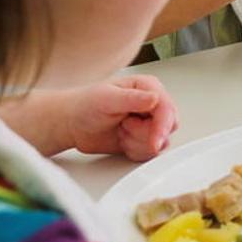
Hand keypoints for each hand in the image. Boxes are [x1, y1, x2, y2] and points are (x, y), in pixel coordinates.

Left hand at [63, 75, 178, 161]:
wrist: (73, 123)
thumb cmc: (86, 105)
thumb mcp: (106, 98)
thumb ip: (132, 98)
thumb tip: (155, 98)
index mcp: (148, 88)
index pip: (167, 108)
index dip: (162, 126)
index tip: (155, 140)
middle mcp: (153, 105)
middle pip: (168, 127)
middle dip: (146, 134)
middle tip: (124, 127)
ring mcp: (150, 123)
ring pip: (160, 143)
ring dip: (137, 142)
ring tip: (120, 130)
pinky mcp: (145, 139)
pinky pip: (150, 153)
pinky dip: (134, 151)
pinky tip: (122, 140)